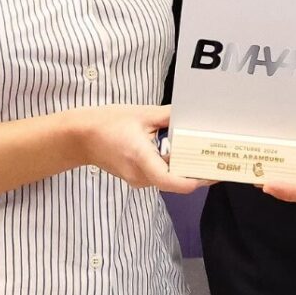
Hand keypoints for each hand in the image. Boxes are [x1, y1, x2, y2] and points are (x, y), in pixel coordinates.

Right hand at [78, 105, 207, 193]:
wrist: (80, 137)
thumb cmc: (108, 123)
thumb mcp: (141, 114)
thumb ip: (168, 115)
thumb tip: (192, 113)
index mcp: (142, 158)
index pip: (172, 181)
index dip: (195, 181)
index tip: (213, 173)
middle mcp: (140, 175)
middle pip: (175, 181)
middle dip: (195, 171)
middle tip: (215, 158)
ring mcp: (136, 180)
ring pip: (167, 179)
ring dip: (182, 168)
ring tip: (201, 153)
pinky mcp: (135, 178)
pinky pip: (158, 175)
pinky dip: (170, 166)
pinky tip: (178, 153)